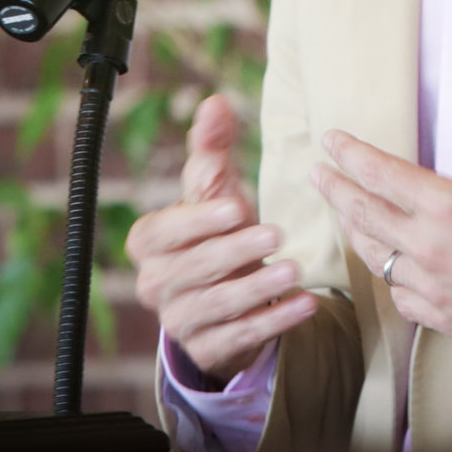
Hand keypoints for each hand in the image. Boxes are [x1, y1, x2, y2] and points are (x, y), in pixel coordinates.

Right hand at [125, 94, 318, 385]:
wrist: (224, 294)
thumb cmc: (215, 229)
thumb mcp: (213, 191)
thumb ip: (211, 148)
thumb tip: (214, 102)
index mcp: (147, 242)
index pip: (164, 231)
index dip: (200, 220)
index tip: (238, 206)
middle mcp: (154, 284)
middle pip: (193, 267)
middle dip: (235, 251)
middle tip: (276, 233)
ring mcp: (178, 320)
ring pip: (217, 304)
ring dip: (259, 287)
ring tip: (294, 270)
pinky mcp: (206, 349)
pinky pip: (241, 336)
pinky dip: (275, 320)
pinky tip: (305, 304)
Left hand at [310, 52, 451, 378]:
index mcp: (451, 207)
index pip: (380, 173)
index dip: (350, 154)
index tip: (331, 141)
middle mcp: (432, 249)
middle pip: (363, 214)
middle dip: (335, 189)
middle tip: (317, 174)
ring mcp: (435, 289)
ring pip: (375, 257)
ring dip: (356, 230)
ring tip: (344, 212)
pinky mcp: (445, 320)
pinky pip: (399, 295)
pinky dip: (388, 275)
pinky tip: (387, 263)